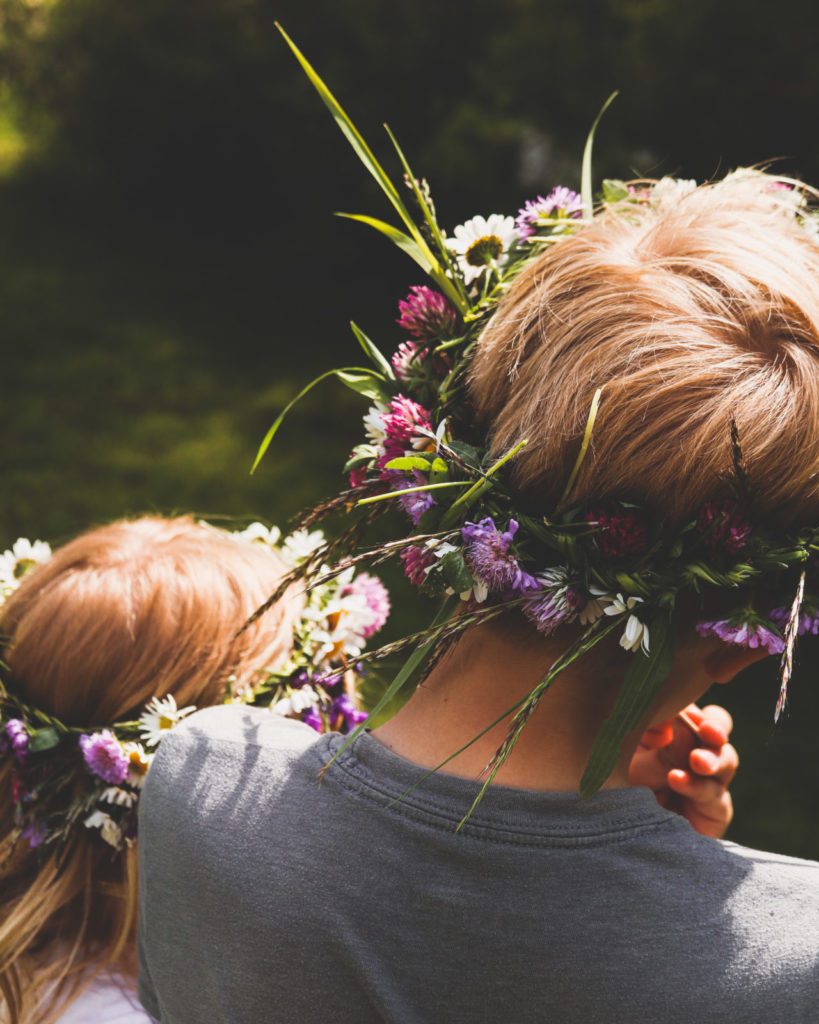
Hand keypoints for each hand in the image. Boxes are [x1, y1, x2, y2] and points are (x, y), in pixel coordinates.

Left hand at [629, 704, 738, 838]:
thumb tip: (678, 727)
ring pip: (727, 759)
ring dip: (712, 757)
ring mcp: (708, 781)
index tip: (678, 708)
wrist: (616, 836)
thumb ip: (656, 741)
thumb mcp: (630, 759)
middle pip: (718, 729)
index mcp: (672, 732)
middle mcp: (694, 752)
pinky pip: (715, 796)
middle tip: (705, 729)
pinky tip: (678, 780)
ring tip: (696, 761)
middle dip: (715, 727)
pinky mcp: (714, 811)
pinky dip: (697, 786)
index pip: (691, 710)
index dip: (689, 709)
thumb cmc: (616, 789)